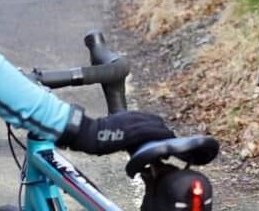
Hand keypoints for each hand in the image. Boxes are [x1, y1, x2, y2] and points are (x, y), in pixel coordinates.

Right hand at [58, 109, 174, 154]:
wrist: (89, 133)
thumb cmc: (98, 133)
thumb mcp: (115, 125)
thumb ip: (125, 128)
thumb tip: (131, 139)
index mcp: (130, 114)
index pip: (152, 118)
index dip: (159, 127)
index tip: (162, 135)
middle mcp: (134, 116)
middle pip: (157, 120)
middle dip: (164, 131)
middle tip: (167, 141)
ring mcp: (134, 123)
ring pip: (157, 126)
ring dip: (165, 135)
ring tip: (169, 144)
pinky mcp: (133, 132)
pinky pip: (152, 132)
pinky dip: (161, 137)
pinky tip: (165, 143)